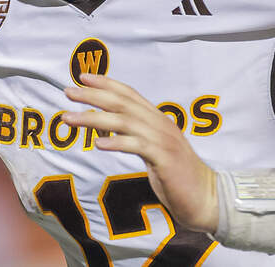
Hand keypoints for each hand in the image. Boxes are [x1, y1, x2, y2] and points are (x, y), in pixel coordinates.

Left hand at [63, 73, 218, 233]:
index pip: (129, 93)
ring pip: (124, 121)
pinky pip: (137, 146)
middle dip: (92, 95)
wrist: (206, 197)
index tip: (82, 77)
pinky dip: (117, 142)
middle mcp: (160, 124)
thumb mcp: (154, 149)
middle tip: (68, 92)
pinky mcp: (165, 158)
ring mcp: (163, 140)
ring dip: (93, 118)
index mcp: (158, 119)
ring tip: (69, 118)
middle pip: (122, 103)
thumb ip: (136, 136)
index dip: (105, 83)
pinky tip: (98, 143)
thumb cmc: (177, 176)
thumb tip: (109, 127)